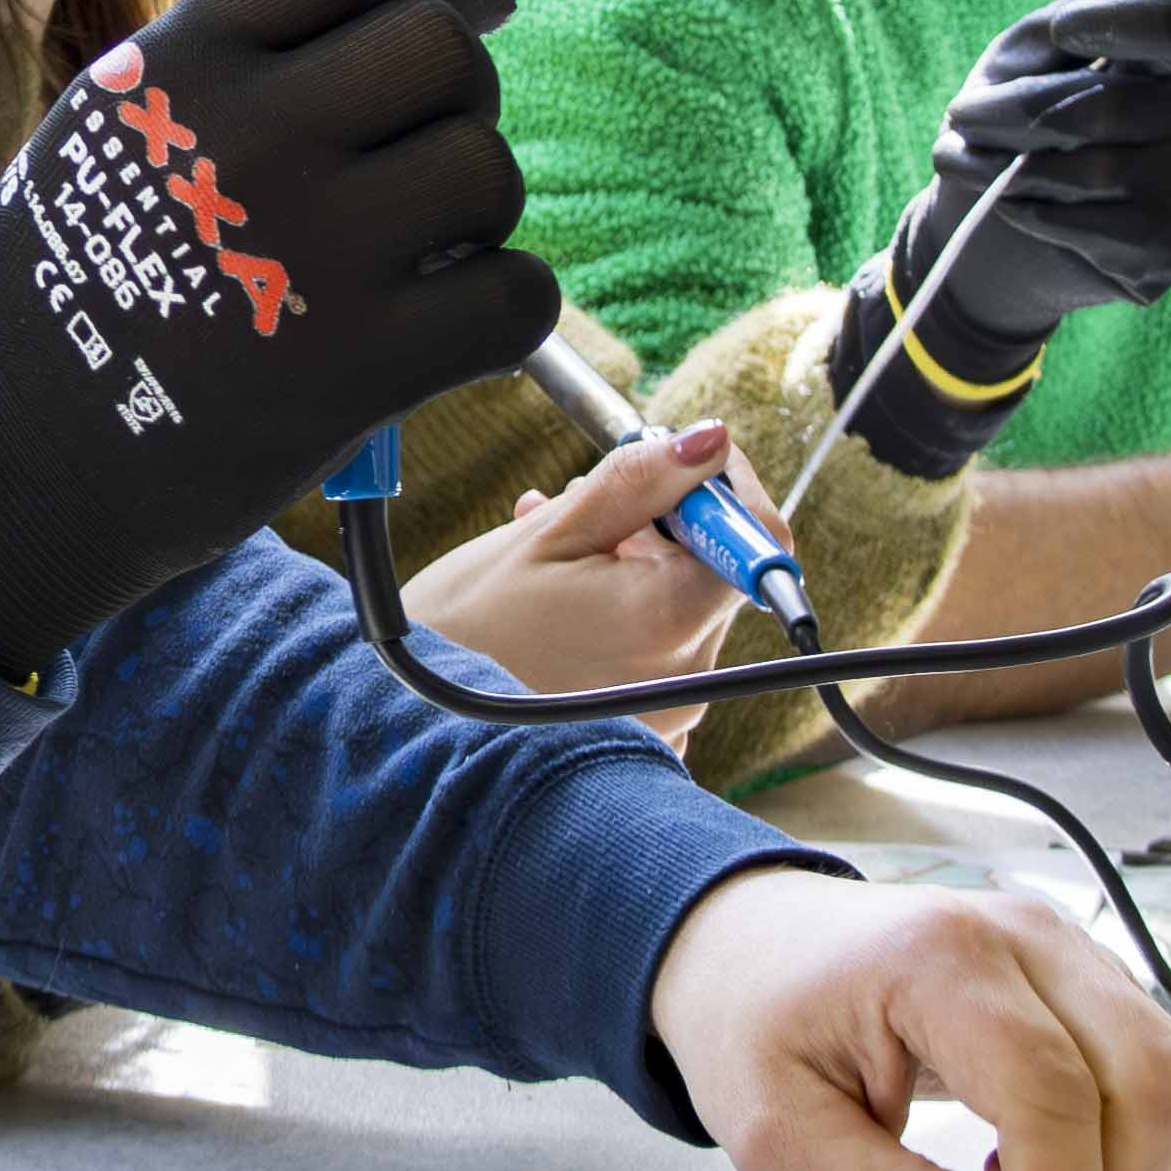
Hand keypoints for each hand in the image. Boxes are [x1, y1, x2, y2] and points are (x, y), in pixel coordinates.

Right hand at [0, 0, 553, 677]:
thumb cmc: (55, 305)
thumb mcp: (99, 140)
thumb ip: (217, 70)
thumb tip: (381, 14)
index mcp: (174, 68)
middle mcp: (247, 137)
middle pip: (441, 48)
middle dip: (458, 98)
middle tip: (421, 162)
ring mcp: (309, 251)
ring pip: (487, 168)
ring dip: (477, 213)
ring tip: (417, 258)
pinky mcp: (358, 369)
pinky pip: (516, 295)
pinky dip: (505, 309)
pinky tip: (450, 331)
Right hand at [403, 425, 756, 728]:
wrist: (412, 724)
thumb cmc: (467, 628)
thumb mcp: (548, 535)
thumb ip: (640, 482)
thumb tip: (711, 439)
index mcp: (671, 618)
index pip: (759, 538)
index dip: (725, 489)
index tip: (676, 464)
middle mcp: (688, 675)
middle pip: (714, 572)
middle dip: (665, 526)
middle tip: (588, 504)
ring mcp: (672, 711)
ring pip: (683, 609)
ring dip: (638, 569)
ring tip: (558, 552)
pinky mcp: (649, 730)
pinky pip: (661, 656)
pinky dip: (628, 620)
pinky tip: (567, 604)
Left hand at [645, 864, 1170, 1170]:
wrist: (754, 945)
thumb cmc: (757, 1030)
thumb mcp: (778, 1142)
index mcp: (935, 959)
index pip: (1049, 1090)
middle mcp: (1024, 935)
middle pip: (1149, 1082)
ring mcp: (1068, 948)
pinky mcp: (1090, 977)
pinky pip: (1169, 1074)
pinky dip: (1134, 1141)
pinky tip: (1042, 1151)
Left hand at [824, 0, 1170, 481]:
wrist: (986, 231)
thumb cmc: (1007, 131)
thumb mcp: (1014, 65)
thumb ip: (1058, 26)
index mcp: (1156, 61)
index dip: (1122, 22)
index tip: (1060, 31)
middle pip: (1109, 103)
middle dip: (1017, 111)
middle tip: (960, 117)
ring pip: (1097, 169)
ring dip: (1014, 170)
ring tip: (974, 168)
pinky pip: (1099, 226)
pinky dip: (1038, 215)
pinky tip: (1016, 209)